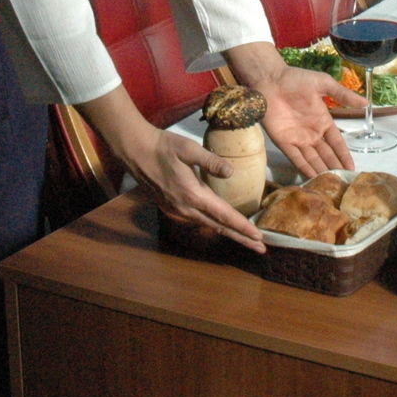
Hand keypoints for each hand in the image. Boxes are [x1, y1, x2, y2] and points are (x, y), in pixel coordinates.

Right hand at [79, 89, 265, 251]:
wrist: (135, 151)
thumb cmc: (163, 146)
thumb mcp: (189, 148)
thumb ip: (211, 161)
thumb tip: (231, 172)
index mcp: (193, 194)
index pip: (224, 215)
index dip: (243, 227)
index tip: (259, 238)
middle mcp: (185, 208)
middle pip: (219, 227)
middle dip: (241, 238)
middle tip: (261, 250)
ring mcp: (176, 210)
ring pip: (207, 225)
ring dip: (228, 232)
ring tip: (245, 238)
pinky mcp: (170, 208)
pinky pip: (196, 220)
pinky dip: (212, 225)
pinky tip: (220, 224)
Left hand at [228, 43, 361, 177]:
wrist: (270, 80)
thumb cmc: (296, 79)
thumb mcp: (323, 84)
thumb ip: (343, 95)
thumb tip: (366, 103)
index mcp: (323, 121)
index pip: (337, 143)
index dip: (344, 155)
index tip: (353, 168)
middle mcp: (312, 133)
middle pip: (326, 154)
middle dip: (335, 168)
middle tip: (344, 183)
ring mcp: (298, 139)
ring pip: (313, 159)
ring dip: (322, 171)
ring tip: (331, 185)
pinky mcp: (283, 142)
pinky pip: (296, 158)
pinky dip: (304, 168)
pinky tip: (313, 179)